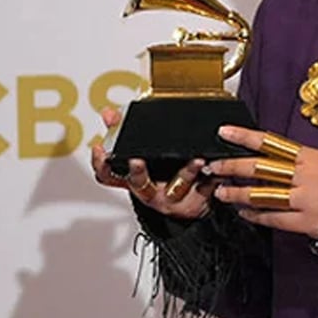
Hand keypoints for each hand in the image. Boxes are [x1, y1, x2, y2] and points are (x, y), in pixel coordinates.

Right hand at [90, 107, 211, 219]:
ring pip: (177, 187)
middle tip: (137, 160)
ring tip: (197, 159)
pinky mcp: (193, 203)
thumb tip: (108, 113)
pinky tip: (217, 169)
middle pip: (138, 184)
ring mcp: (170, 199)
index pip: (109, 176)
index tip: (101, 150)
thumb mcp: (143, 155)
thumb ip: (124, 133)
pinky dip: (211, 179)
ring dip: (187, 172)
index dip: (101, 164)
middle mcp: (150, 191)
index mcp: (135, 178)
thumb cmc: (164, 175)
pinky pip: (204, 190)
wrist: (191, 204)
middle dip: (138, 172)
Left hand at [206, 126, 317, 238]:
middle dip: (233, 167)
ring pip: (262, 194)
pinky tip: (244, 214)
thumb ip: (300, 162)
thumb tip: (271, 158)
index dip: (245, 136)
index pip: (270, 142)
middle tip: (215, 166)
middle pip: (260, 168)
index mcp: (310, 157)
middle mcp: (305, 175)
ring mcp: (304, 199)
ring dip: (238, 194)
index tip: (224, 132)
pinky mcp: (306, 222)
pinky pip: (274, 218)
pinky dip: (256, 216)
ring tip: (222, 193)